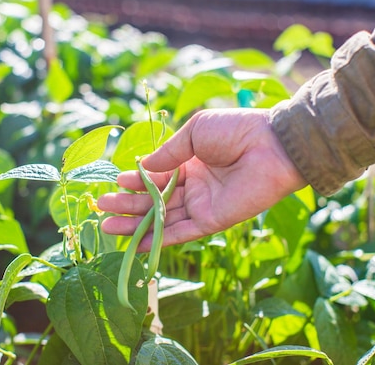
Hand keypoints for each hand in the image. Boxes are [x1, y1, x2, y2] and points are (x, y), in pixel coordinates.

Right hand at [98, 108, 306, 250]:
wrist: (272, 145)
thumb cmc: (236, 130)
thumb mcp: (196, 131)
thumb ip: (169, 152)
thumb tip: (143, 167)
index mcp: (190, 161)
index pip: (155, 176)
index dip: (135, 180)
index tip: (115, 182)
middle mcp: (194, 185)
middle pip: (153, 200)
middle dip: (127, 204)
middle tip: (102, 208)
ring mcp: (202, 204)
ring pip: (162, 218)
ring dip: (135, 224)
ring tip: (106, 226)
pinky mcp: (212, 221)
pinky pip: (180, 232)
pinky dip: (158, 239)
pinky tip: (135, 244)